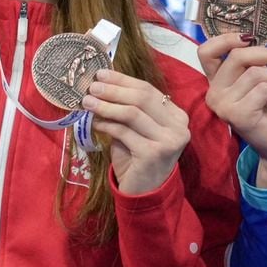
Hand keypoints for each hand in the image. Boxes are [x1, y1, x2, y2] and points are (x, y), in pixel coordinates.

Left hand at [82, 69, 190, 195]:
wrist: (144, 192)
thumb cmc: (137, 157)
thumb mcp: (135, 129)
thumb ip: (126, 109)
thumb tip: (102, 84)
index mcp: (177, 116)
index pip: (148, 90)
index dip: (123, 80)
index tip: (101, 74)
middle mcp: (178, 127)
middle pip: (142, 98)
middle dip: (114, 90)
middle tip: (91, 86)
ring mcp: (168, 140)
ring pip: (132, 113)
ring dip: (106, 106)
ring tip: (87, 102)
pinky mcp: (154, 153)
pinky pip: (124, 132)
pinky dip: (106, 125)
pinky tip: (95, 123)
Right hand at [197, 33, 266, 183]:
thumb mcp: (261, 78)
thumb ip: (252, 62)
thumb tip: (255, 39)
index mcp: (216, 82)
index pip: (206, 52)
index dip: (226, 39)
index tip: (250, 39)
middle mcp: (214, 93)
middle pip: (238, 56)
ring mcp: (222, 105)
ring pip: (256, 73)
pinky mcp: (237, 115)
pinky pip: (264, 88)